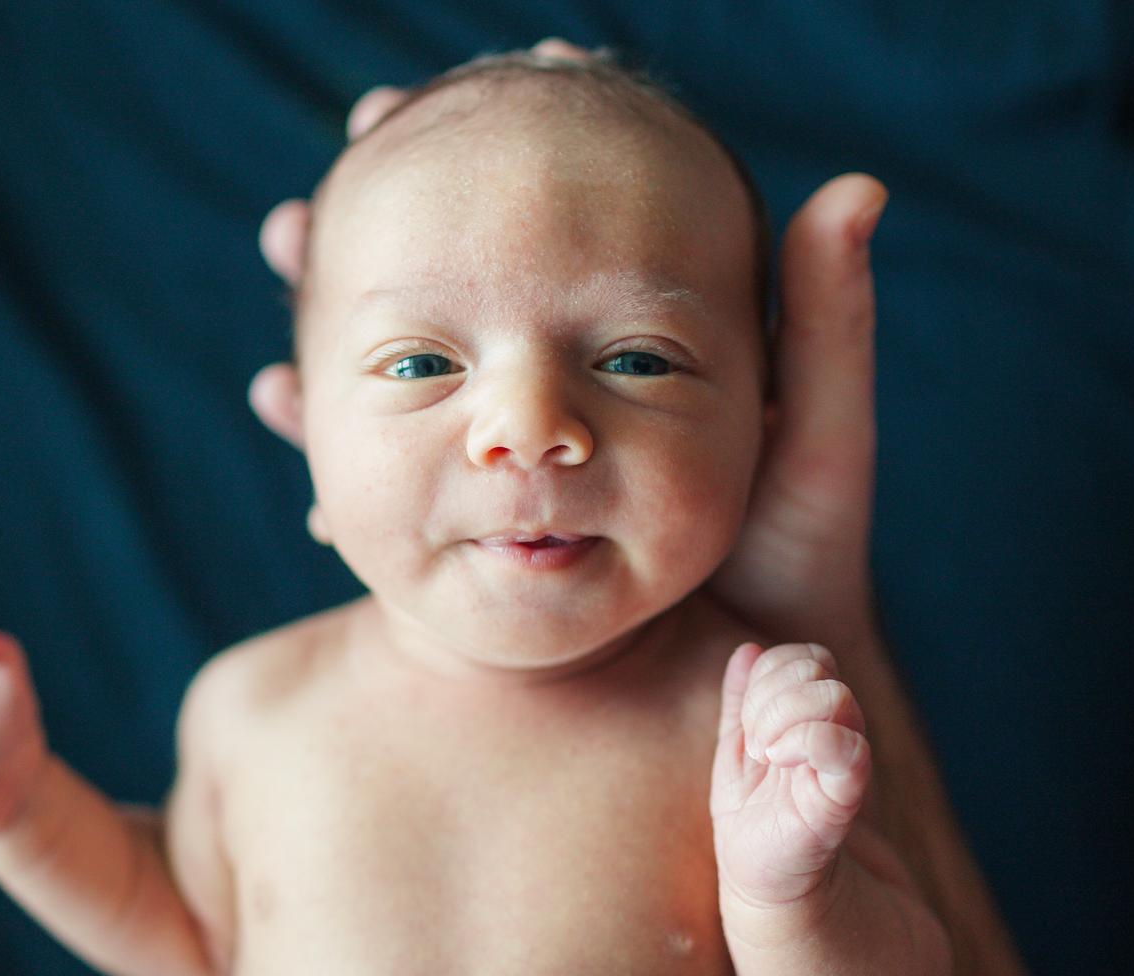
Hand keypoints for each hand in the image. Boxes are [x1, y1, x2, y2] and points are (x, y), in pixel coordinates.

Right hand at [247, 39, 888, 653]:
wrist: (761, 696)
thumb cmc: (797, 569)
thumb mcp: (814, 444)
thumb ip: (825, 329)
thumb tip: (857, 188)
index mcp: (626, 353)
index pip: (532, 249)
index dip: (463, 184)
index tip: (387, 122)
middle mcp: (564, 394)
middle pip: (447, 310)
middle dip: (365, 260)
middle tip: (291, 223)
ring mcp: (522, 466)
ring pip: (410, 388)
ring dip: (336, 347)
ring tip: (277, 308)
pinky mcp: (494, 534)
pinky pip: (406, 479)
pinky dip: (346, 446)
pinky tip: (287, 410)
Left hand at [711, 642, 870, 907]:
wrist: (773, 898)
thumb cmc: (756, 833)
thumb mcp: (737, 760)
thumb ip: (742, 703)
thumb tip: (746, 649)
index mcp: (808, 721)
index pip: (802, 657)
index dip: (771, 672)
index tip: (750, 725)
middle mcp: (834, 734)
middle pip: (818, 666)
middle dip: (772, 695)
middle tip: (758, 747)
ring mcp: (845, 762)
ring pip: (834, 695)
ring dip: (783, 720)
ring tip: (769, 759)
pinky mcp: (847, 798)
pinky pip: (847, 746)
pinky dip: (810, 742)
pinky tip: (783, 765)